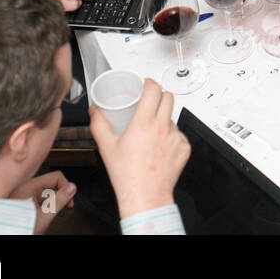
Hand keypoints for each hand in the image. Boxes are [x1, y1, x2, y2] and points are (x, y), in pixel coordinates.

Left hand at [12, 171, 76, 233]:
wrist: (7, 235)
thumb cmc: (18, 228)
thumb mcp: (44, 215)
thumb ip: (59, 200)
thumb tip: (71, 187)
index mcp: (29, 186)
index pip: (56, 177)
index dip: (66, 187)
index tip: (69, 200)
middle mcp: (25, 189)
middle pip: (52, 185)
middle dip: (59, 196)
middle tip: (63, 207)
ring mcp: (24, 196)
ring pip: (46, 194)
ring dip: (52, 203)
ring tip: (50, 215)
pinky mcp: (24, 204)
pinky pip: (40, 201)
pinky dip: (45, 207)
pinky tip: (43, 217)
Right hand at [90, 79, 190, 219]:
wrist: (145, 195)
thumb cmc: (127, 174)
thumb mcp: (107, 146)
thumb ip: (99, 124)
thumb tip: (94, 111)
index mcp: (144, 123)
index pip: (154, 89)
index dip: (150, 83)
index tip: (146, 85)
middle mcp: (163, 127)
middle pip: (169, 97)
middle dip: (159, 96)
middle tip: (150, 102)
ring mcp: (176, 137)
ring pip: (173, 117)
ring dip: (164, 118)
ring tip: (151, 132)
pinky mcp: (185, 147)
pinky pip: (179, 134)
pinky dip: (171, 136)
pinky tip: (160, 147)